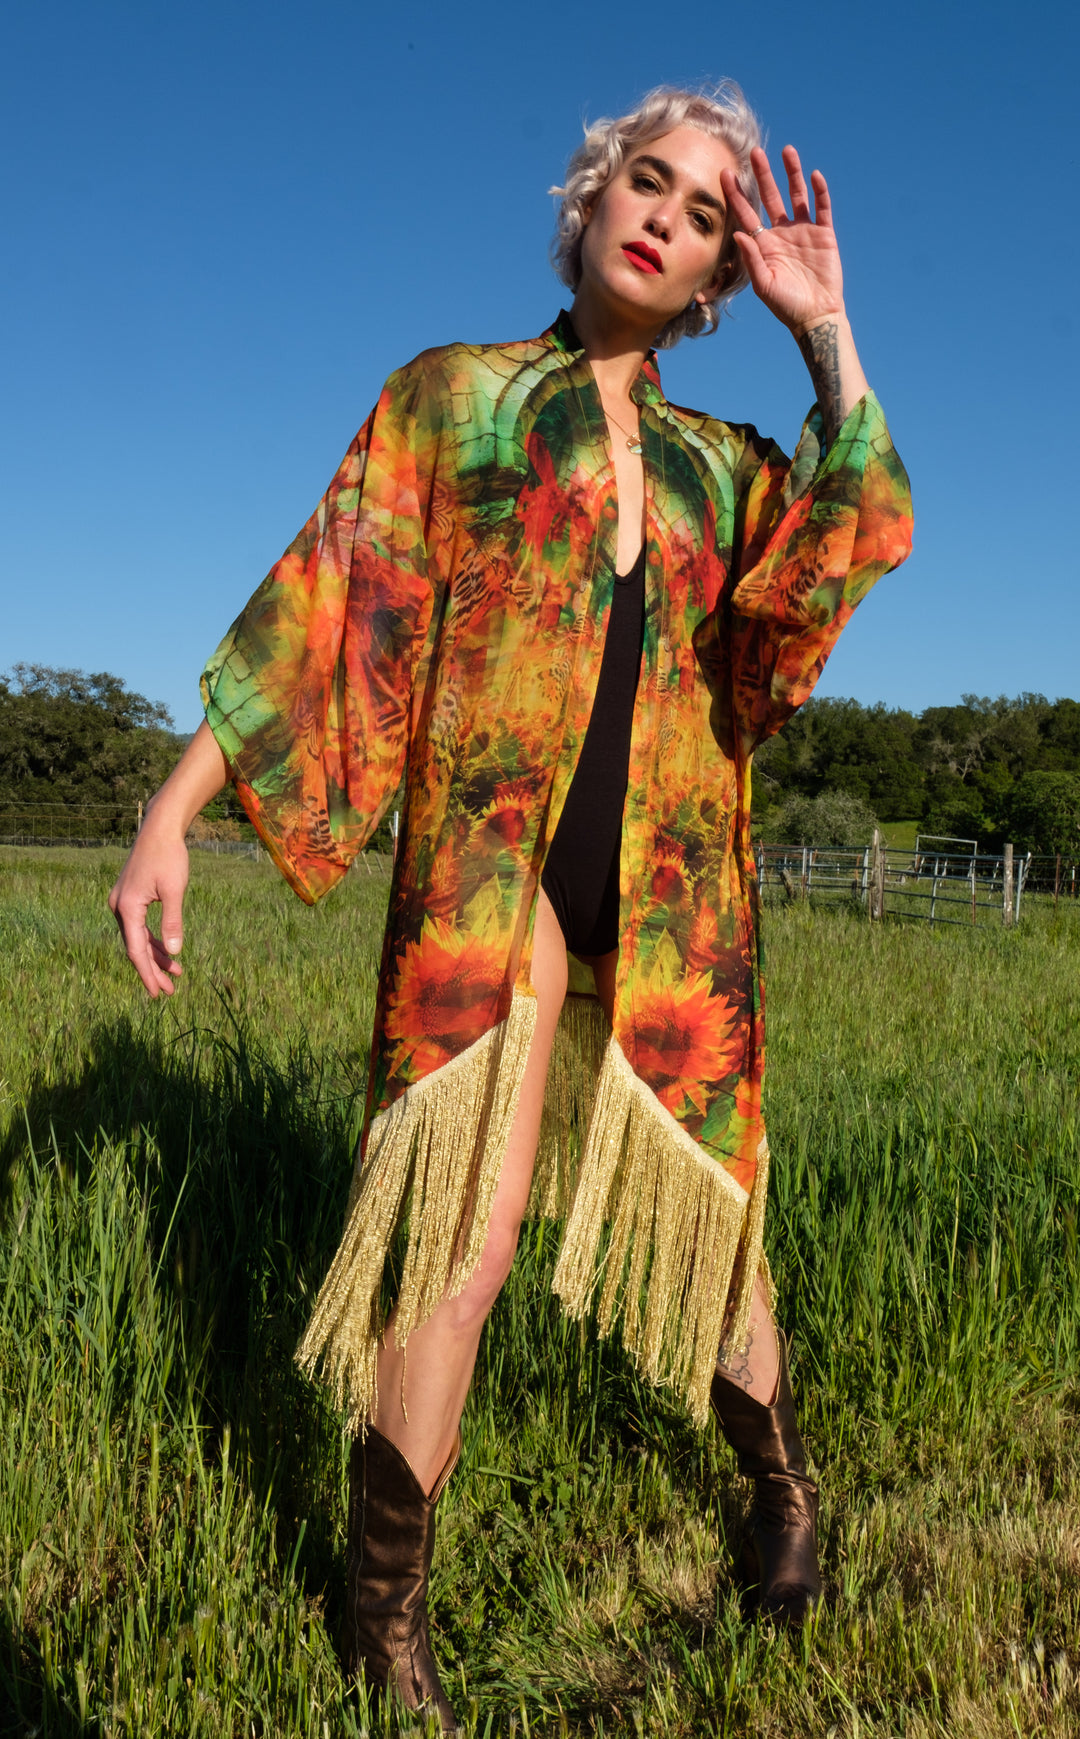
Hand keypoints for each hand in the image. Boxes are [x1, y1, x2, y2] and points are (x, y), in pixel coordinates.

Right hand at [109, 821, 189, 997]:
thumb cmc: (169, 856)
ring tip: (175, 974)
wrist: (159, 830)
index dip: (147, 973)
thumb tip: (173, 952)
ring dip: (154, 957)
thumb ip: (173, 921)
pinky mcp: (129, 898)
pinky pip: (139, 927)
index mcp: (127, 908)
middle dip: (152, 970)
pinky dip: (152, 940)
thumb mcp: (175, 890)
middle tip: (169, 992)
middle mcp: (119, 907)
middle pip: (135, 948)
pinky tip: (166, 952)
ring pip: (137, 939)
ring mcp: (122, 903)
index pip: (136, 950)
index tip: (157, 993)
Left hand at [721, 146, 845, 335]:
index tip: (725, 173)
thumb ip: (751, 259)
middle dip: (763, 175)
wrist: (815, 315)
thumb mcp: (763, 284)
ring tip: (787, 151)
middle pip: (771, 197)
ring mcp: (803, 231)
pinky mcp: (824, 234)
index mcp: (763, 244)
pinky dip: (819, 192)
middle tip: (755, 152)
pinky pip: (821, 208)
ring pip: (796, 195)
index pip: (747, 213)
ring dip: (792, 173)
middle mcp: (782, 233)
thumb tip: (738, 233)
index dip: (736, 194)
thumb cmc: (786, 305)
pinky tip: (814, 176)